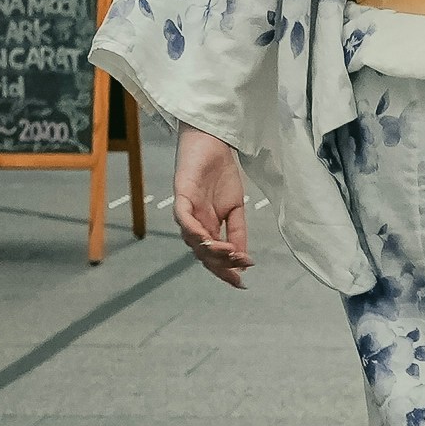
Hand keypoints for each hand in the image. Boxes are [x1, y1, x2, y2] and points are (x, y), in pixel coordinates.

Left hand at [174, 127, 251, 286]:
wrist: (213, 142)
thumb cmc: (221, 173)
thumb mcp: (236, 208)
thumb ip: (238, 232)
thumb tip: (242, 258)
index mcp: (207, 227)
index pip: (213, 257)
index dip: (225, 271)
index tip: (241, 283)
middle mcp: (194, 224)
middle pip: (203, 254)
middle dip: (221, 265)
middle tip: (239, 268)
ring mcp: (186, 211)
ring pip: (193, 241)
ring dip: (212, 251)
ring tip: (231, 254)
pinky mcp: (181, 196)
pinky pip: (184, 219)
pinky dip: (195, 232)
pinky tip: (209, 240)